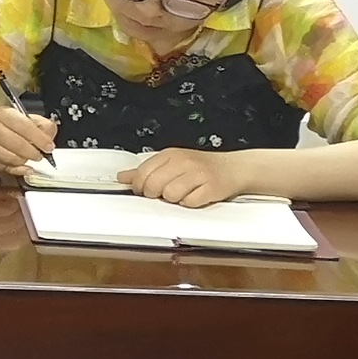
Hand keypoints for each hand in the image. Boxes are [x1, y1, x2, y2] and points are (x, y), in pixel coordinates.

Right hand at [0, 106, 60, 175]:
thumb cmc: (6, 128)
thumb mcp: (25, 120)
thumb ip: (41, 126)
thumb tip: (49, 136)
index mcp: (3, 113)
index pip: (24, 126)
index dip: (39, 138)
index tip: (49, 147)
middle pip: (16, 143)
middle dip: (32, 152)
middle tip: (39, 156)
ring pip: (9, 158)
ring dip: (23, 162)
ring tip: (29, 160)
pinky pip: (2, 168)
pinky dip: (15, 170)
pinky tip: (21, 168)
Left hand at [123, 146, 250, 207]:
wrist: (235, 168)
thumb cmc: (202, 166)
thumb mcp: (172, 163)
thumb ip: (146, 170)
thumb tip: (123, 177)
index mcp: (171, 154)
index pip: (143, 173)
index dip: (140, 186)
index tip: (145, 190)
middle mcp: (184, 162)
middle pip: (154, 185)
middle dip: (156, 194)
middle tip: (166, 192)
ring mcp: (198, 174)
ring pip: (170, 195)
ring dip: (175, 199)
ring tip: (184, 193)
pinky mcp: (211, 188)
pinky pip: (189, 203)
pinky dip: (191, 203)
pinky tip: (196, 196)